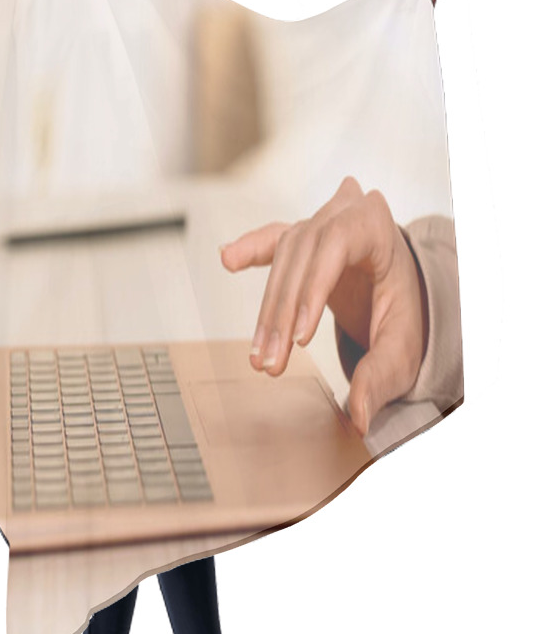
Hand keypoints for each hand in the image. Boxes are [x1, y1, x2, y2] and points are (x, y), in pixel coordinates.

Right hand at [220, 177, 427, 435]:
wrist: (405, 290)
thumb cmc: (407, 311)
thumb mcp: (404, 345)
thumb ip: (382, 376)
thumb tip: (359, 417)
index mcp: (378, 228)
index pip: (337, 244)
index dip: (313, 288)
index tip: (301, 337)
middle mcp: (344, 216)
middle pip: (302, 257)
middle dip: (283, 314)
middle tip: (273, 362)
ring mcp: (319, 225)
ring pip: (282, 261)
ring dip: (267, 311)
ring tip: (260, 356)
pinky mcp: (300, 241)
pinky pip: (270, 241)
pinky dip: (249, 250)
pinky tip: (227, 259)